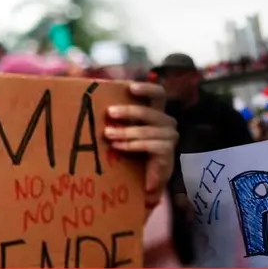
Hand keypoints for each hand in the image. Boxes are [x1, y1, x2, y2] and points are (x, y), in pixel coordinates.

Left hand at [105, 82, 177, 208]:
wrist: (144, 182)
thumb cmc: (133, 152)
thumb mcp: (127, 130)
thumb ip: (119, 116)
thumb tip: (98, 101)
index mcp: (157, 112)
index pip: (158, 94)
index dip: (146, 88)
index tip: (130, 87)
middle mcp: (167, 122)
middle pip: (150, 112)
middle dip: (129, 111)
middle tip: (109, 112)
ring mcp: (169, 137)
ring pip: (147, 130)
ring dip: (126, 131)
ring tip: (108, 133)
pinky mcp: (168, 152)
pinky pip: (149, 145)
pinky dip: (131, 145)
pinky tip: (117, 146)